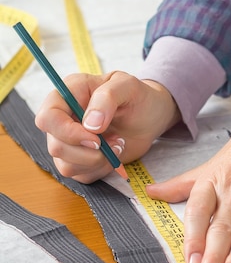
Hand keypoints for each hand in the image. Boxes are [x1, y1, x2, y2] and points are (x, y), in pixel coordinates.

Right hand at [35, 71, 179, 182]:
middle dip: (88, 151)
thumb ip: (107, 98)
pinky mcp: (78, 160)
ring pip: (66, 165)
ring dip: (97, 161)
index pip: (47, 118)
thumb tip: (90, 124)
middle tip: (117, 141)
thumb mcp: (128, 86)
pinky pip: (80, 176)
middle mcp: (63, 117)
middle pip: (55, 146)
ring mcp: (68, 140)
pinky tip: (113, 154)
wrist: (150, 115)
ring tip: (118, 144)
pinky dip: (100, 169)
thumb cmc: (138, 96)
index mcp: (69, 93)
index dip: (67, 132)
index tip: (96, 138)